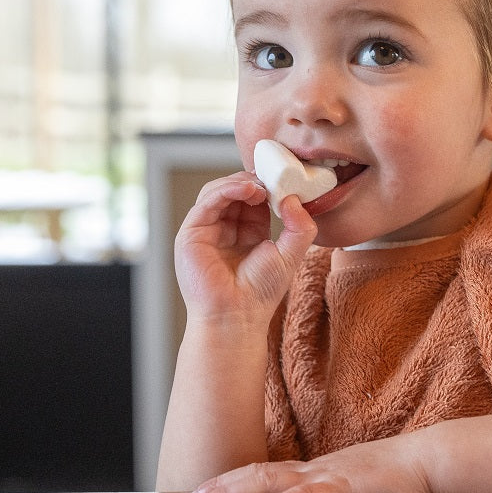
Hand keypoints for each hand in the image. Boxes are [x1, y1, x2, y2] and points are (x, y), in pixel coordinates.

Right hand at [174, 174, 316, 325]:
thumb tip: (294, 198)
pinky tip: (247, 189)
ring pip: (218, 191)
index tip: (286, 178)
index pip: (255, 199)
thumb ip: (300, 226)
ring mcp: (207, 230)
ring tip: (260, 185)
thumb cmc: (261, 292)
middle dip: (254, 180)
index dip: (268, 186)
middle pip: (235, 191)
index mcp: (248, 233)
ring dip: (240, 182)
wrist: (236, 315)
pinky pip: (206, 202)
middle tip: (273, 176)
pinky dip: (226, 189)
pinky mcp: (191, 233)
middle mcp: (226, 229)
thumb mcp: (290, 254)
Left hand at [184, 434, 434, 492]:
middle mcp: (316, 470)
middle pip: (257, 474)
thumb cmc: (403, 476)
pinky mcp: (344, 491)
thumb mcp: (362, 484)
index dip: (234, 481)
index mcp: (320, 470)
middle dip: (221, 487)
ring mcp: (328, 477)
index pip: (267, 472)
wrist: (431, 458)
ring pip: (269, 482)